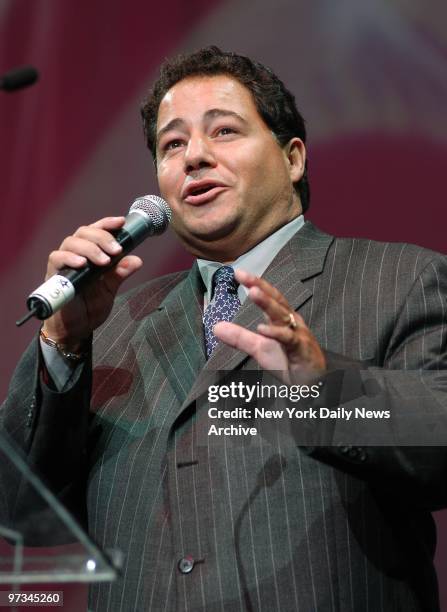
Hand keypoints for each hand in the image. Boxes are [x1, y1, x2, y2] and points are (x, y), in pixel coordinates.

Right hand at [41, 216, 142, 347]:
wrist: (76, 329)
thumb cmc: (90, 306)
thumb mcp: (110, 289)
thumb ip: (120, 274)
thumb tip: (137, 260)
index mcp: (91, 254)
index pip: (97, 231)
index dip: (108, 224)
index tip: (121, 222)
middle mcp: (76, 254)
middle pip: (85, 232)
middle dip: (102, 237)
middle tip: (117, 250)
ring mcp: (64, 263)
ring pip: (71, 242)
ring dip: (90, 248)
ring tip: (104, 260)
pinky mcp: (54, 275)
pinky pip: (57, 259)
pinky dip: (69, 258)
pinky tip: (82, 263)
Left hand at [213, 269, 325, 380]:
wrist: (313, 383)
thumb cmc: (288, 362)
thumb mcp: (259, 348)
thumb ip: (239, 337)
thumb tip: (216, 327)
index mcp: (283, 319)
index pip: (270, 297)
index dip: (256, 284)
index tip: (238, 273)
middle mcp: (292, 322)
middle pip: (276, 301)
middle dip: (260, 287)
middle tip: (244, 276)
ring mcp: (298, 335)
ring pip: (282, 315)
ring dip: (267, 303)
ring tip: (252, 292)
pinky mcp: (302, 350)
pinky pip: (289, 339)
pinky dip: (276, 333)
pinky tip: (262, 329)